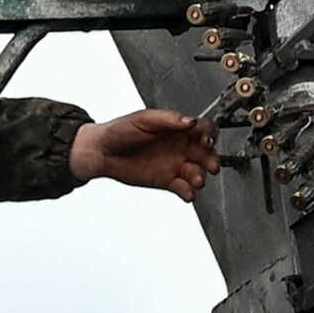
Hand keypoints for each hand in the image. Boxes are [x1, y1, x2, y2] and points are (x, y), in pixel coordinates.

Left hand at [69, 109, 219, 200]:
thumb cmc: (120, 131)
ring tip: (196, 179)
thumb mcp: (144, 119)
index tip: (206, 141)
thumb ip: (170, 120)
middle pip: (206, 153)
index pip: (203, 129)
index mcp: (177, 128)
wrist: (101, 152)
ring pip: (197, 171)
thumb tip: (190, 121)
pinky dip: (188, 192)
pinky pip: (184, 188)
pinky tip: (187, 192)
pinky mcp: (167, 181)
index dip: (209, 135)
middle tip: (211, 165)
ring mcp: (174, 164)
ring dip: (201, 176)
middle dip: (211, 160)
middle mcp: (179, 146)